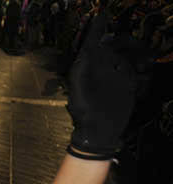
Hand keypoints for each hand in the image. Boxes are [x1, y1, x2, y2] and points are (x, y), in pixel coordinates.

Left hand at [67, 13, 136, 157]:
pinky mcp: (128, 83)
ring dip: (140, 55)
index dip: (99, 26)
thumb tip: (89, 47)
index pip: (95, 40)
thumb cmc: (84, 110)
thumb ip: (83, 67)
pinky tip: (142, 77)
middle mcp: (103, 65)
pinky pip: (139, 70)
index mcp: (90, 64)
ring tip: (144, 65)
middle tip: (136, 50)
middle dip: (129, 43)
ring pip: (132, 54)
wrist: (98, 130)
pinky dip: (143, 71)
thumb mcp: (79, 87)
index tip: (104, 13)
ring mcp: (117, 74)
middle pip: (119, 44)